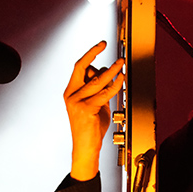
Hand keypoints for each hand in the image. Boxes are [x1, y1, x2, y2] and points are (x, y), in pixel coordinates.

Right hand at [64, 41, 124, 180]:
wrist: (85, 146)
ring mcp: (77, 102)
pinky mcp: (86, 109)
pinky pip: (104, 93)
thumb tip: (107, 72)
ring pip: (97, 80)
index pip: (79, 67)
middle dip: (101, 58)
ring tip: (122, 64)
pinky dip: (115, 85)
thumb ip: (97, 88)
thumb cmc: (90, 127)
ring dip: (113, 70)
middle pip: (85, 69)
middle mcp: (71, 94)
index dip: (90, 54)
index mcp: (70, 91)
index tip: (100, 45)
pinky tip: (121, 79)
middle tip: (116, 55)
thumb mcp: (93, 103)